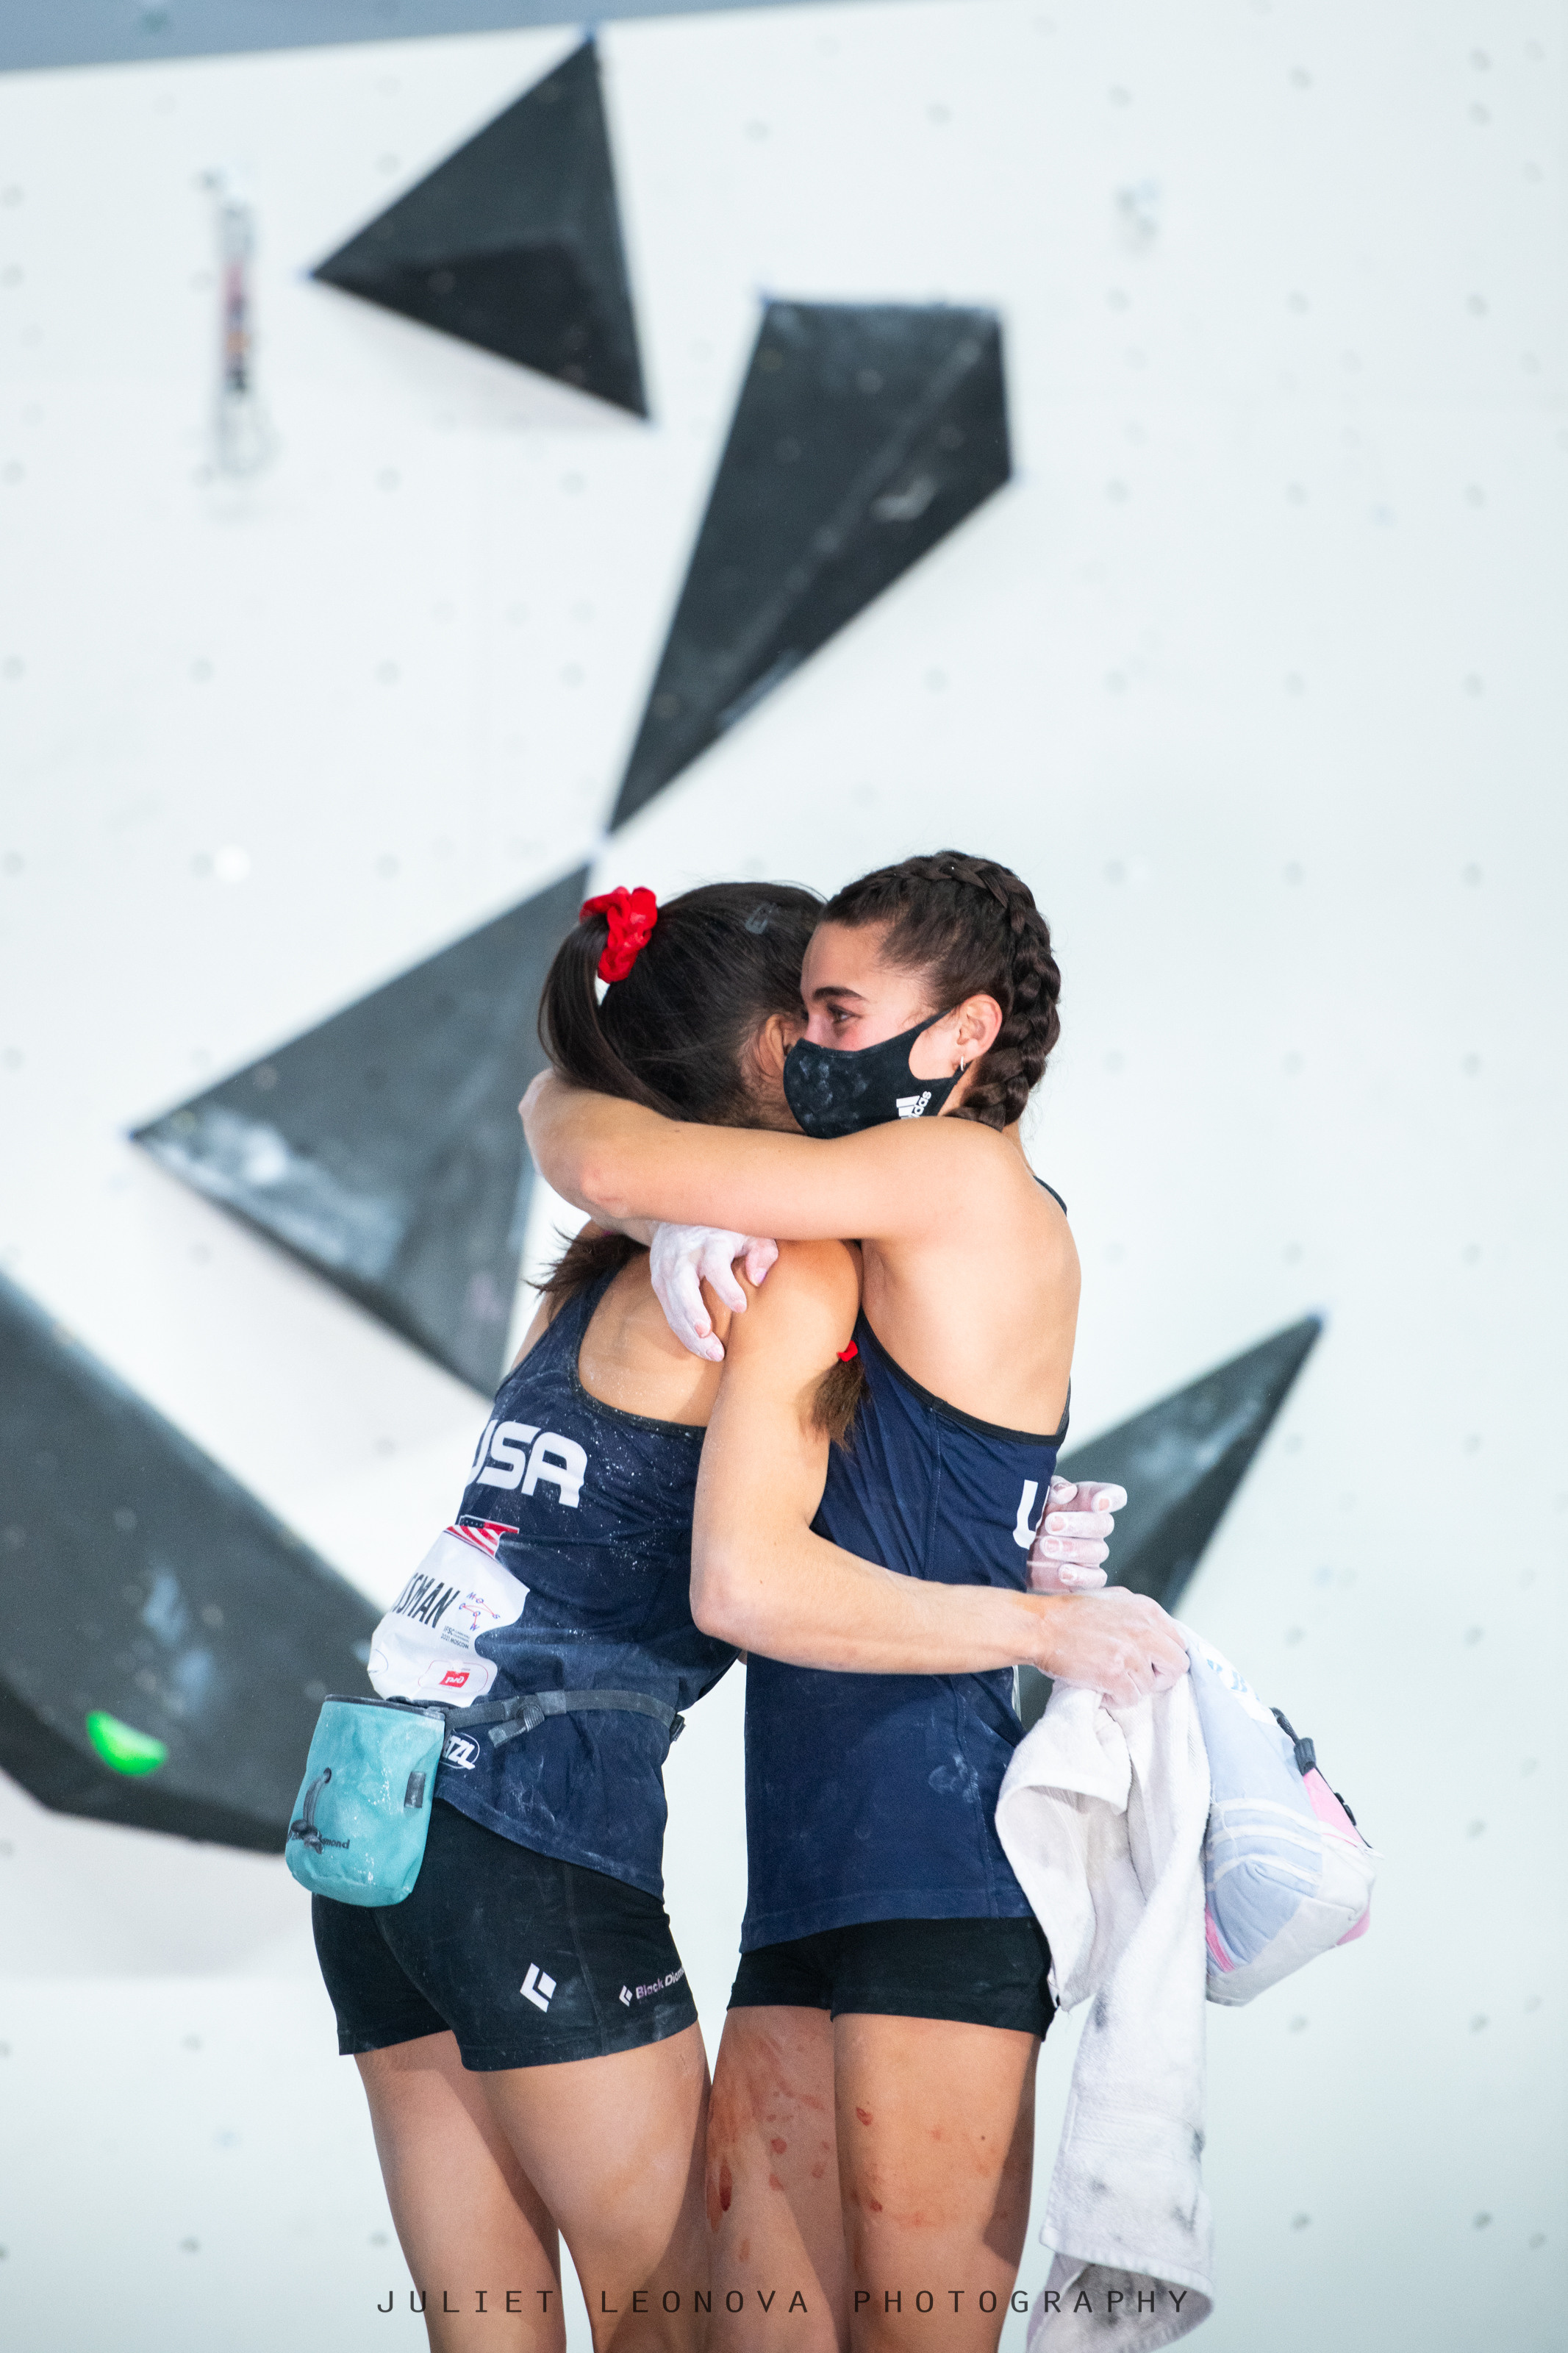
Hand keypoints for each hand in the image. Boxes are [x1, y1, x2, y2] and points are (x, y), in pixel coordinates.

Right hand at [649, 1224, 779, 1362]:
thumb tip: (758, 1278)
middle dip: (694, 1312)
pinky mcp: (658, 1281)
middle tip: (708, 1335)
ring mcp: (667, 1269)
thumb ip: (761, 1252)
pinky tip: (700, 1347)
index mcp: (710, 1242)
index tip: (741, 1307)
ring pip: (673, 1305)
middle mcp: (684, 1255)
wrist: (677, 1214)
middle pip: (683, 1286)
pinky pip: (669, 1311)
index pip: (715, 1265)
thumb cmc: (725, 1228)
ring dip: (690, 1332)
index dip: (727, 1287)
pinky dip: (682, 1331)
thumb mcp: (748, 1231)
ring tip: (713, 1354)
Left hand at [1026, 1475, 1127, 1593]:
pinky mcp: (1083, 1577)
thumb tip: (1067, 1492)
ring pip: (1099, 1551)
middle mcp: (1091, 1526)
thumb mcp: (1032, 1494)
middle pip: (1104, 1524)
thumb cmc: (1023, 1514)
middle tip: (1050, 1523)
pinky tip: (1063, 1572)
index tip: (1097, 1503)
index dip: (1111, 1498)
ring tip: (1045, 1546)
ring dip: (1073, 1549)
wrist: (1003, 1549)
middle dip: (1078, 1524)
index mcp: (1084, 1500)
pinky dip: (1082, 1577)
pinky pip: (1096, 1579)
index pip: (1113, 1496)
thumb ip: (1050, 1488)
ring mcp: (1089, 1553)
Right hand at [1032, 1587, 1188, 1706]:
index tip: (1152, 1663)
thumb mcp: (1114, 1600)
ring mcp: (1130, 1654)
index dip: (1164, 1656)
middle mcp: (1144, 1630)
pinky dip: (1116, 1699)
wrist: (1041, 1626)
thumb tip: (1158, 1636)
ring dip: (1131, 1687)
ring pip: (1150, 1686)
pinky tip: (1102, 1686)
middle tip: (1139, 1677)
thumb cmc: (1071, 1614)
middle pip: (1177, 1666)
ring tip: (1110, 1677)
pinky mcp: (1115, 1675)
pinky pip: (1131, 1699)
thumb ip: (1141, 1617)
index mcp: (1147, 1610)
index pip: (1179, 1642)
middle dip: (1160, 1676)